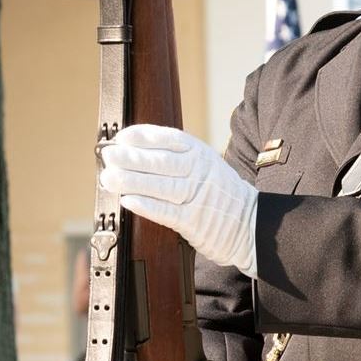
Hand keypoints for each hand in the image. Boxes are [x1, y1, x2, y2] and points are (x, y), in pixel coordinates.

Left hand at [96, 124, 257, 275]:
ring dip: (132, 181)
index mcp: (200, 154)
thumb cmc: (220, 193)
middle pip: (162, 162)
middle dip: (131, 158)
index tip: (121, 137)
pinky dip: (147, 206)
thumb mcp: (205, 165)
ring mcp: (198, 196)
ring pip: (161, 185)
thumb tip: (132, 152)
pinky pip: (168, 212)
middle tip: (109, 157)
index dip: (143, 137)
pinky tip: (129, 201)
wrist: (250, 223)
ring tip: (109, 179)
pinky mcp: (195, 221)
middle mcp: (199, 171)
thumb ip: (176, 158)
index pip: (169, 140)